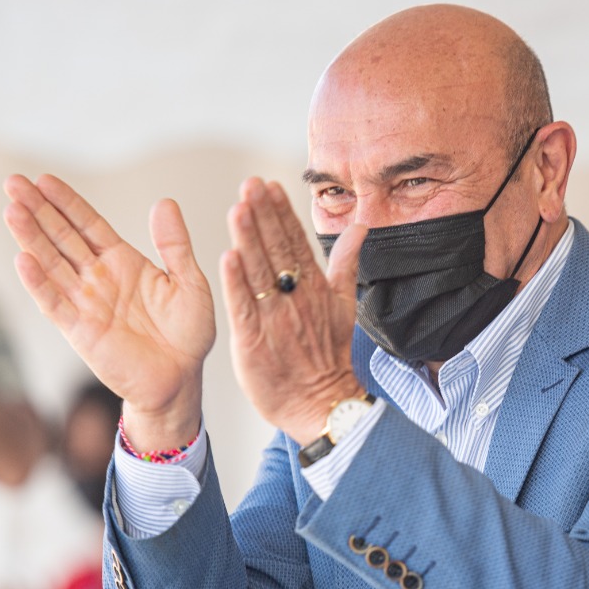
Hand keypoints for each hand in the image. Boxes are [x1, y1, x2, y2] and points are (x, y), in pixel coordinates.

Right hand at [3, 175, 215, 449]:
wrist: (181, 379)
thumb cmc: (188, 333)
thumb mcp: (189, 282)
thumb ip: (175, 245)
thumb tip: (165, 202)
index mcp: (123, 262)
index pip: (88, 225)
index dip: (67, 202)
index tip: (44, 179)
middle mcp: (98, 278)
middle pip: (62, 237)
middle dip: (38, 210)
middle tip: (13, 182)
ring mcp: (86, 303)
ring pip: (52, 264)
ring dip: (31, 238)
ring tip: (12, 210)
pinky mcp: (80, 330)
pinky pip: (55, 303)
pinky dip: (39, 282)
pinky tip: (23, 259)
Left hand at [219, 177, 365, 443]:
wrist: (323, 404)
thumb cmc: (329, 357)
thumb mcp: (345, 306)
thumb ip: (346, 264)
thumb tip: (360, 227)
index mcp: (314, 288)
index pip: (295, 241)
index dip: (280, 212)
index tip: (268, 184)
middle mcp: (295, 299)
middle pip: (276, 249)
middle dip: (262, 215)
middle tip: (249, 184)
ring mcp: (275, 319)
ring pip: (259, 272)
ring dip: (249, 239)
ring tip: (238, 208)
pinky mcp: (254, 341)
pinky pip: (244, 307)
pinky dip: (236, 283)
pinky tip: (228, 258)